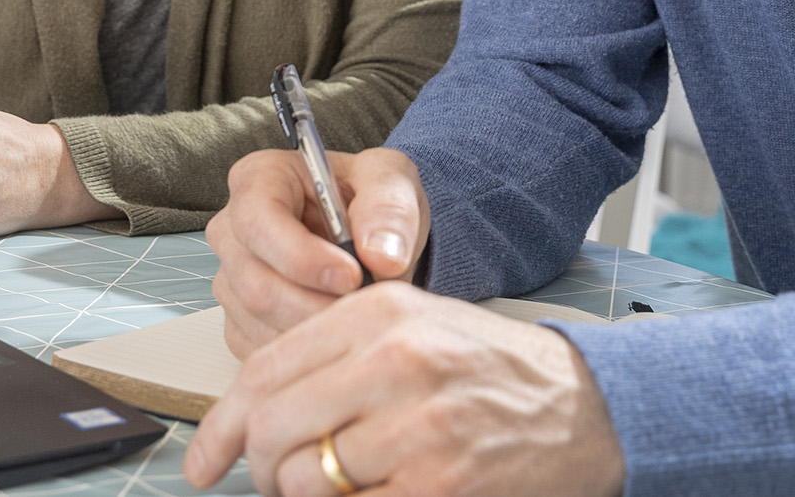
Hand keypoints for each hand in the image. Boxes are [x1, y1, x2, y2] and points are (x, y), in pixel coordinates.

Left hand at [183, 281, 626, 496]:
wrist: (588, 407)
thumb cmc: (490, 373)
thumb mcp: (411, 330)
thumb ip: (331, 359)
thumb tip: (248, 420)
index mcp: (377, 315)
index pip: (262, 372)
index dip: (221, 428)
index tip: (205, 463)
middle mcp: (394, 362)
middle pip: (272, 429)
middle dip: (263, 469)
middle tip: (281, 482)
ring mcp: (418, 427)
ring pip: (306, 479)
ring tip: (341, 490)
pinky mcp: (439, 484)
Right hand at [208, 148, 428, 356]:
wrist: (371, 235)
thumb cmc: (369, 200)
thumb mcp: (392, 181)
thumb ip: (390, 209)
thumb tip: (381, 255)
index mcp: (259, 179)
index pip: (258, 221)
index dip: (302, 256)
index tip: (352, 275)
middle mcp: (233, 229)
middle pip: (256, 282)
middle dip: (317, 304)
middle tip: (366, 306)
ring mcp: (231, 278)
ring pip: (260, 321)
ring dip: (317, 328)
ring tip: (359, 313)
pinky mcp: (239, 320)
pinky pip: (263, 348)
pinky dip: (308, 348)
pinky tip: (339, 328)